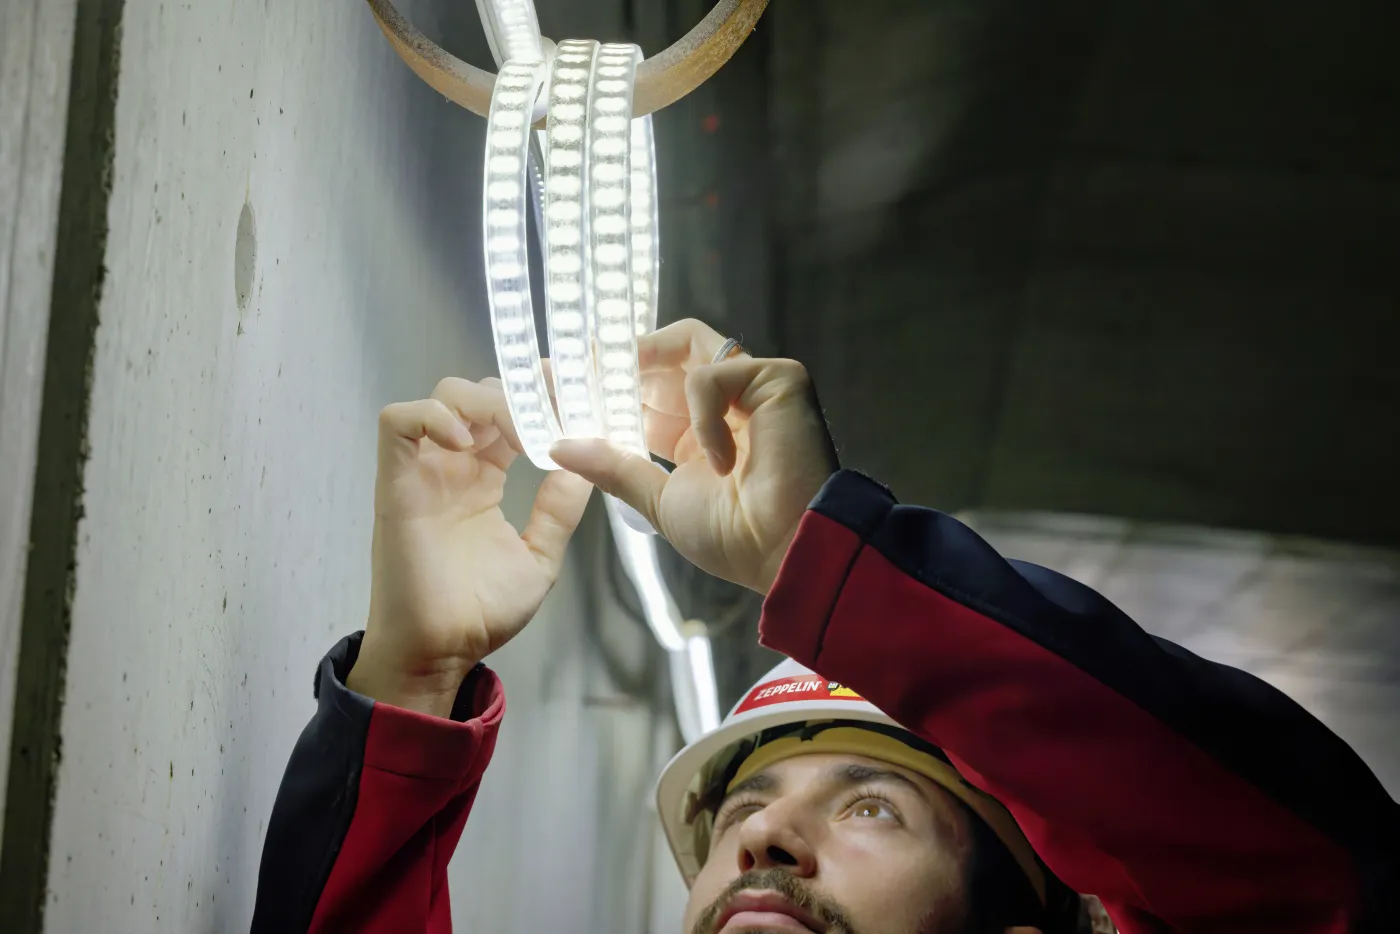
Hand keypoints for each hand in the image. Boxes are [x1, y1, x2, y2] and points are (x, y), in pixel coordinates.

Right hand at [348, 378, 592, 716]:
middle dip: (520, 393)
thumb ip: (558, 510)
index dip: (540, 401)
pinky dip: (431, 416)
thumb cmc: (481, 612)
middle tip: (555, 411)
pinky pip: (397, 423)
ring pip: (443, 397)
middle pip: (479, 394)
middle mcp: (453, 466)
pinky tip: (466, 443)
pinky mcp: (395, 481)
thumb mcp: (539, 556)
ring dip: (484, 401)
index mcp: (485, 478)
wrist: (441, 651)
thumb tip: (585, 465)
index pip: (510, 415)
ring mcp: (423, 471)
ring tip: (518, 432)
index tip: (575, 398)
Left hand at [549, 319, 837, 593]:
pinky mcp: (780, 378)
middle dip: (611, 366)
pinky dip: (703, 413)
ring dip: (644, 367)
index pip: (642, 389)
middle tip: (567, 374)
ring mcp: (754, 386)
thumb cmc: (733, 538)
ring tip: (615, 396)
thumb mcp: (656, 499)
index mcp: (696, 430)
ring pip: (688, 343)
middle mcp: (724, 403)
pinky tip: (718, 461)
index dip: (602, 386)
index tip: (555, 383)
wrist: (784, 554)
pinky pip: (717, 372)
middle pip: (661, 356)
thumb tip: (559, 446)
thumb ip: (612, 467)